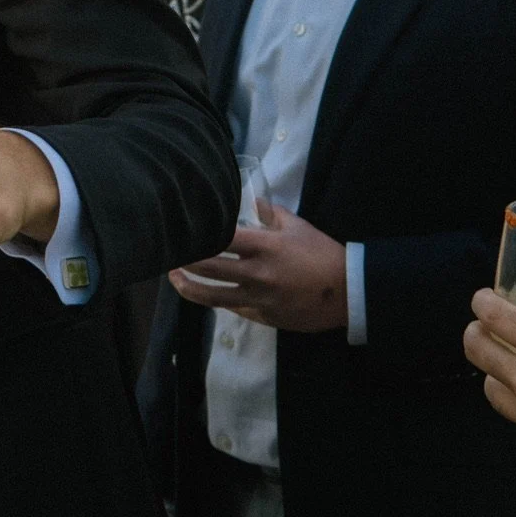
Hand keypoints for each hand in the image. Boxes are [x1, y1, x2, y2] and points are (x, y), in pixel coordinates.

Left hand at [169, 200, 347, 331]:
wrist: (348, 293)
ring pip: (212, 296)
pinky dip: (217, 300)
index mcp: (265, 247)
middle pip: (209, 267)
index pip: (221, 237)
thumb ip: (270, 213)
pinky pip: (232, 308)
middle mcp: (257, 274)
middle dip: (183, 259)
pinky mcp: (263, 317)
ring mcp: (258, 299)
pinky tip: (205, 293)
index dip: (198, 232)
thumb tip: (251, 199)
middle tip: (167, 251)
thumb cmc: (322, 254)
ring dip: (188, 287)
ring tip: (173, 278)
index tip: (181, 227)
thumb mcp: (298, 226)